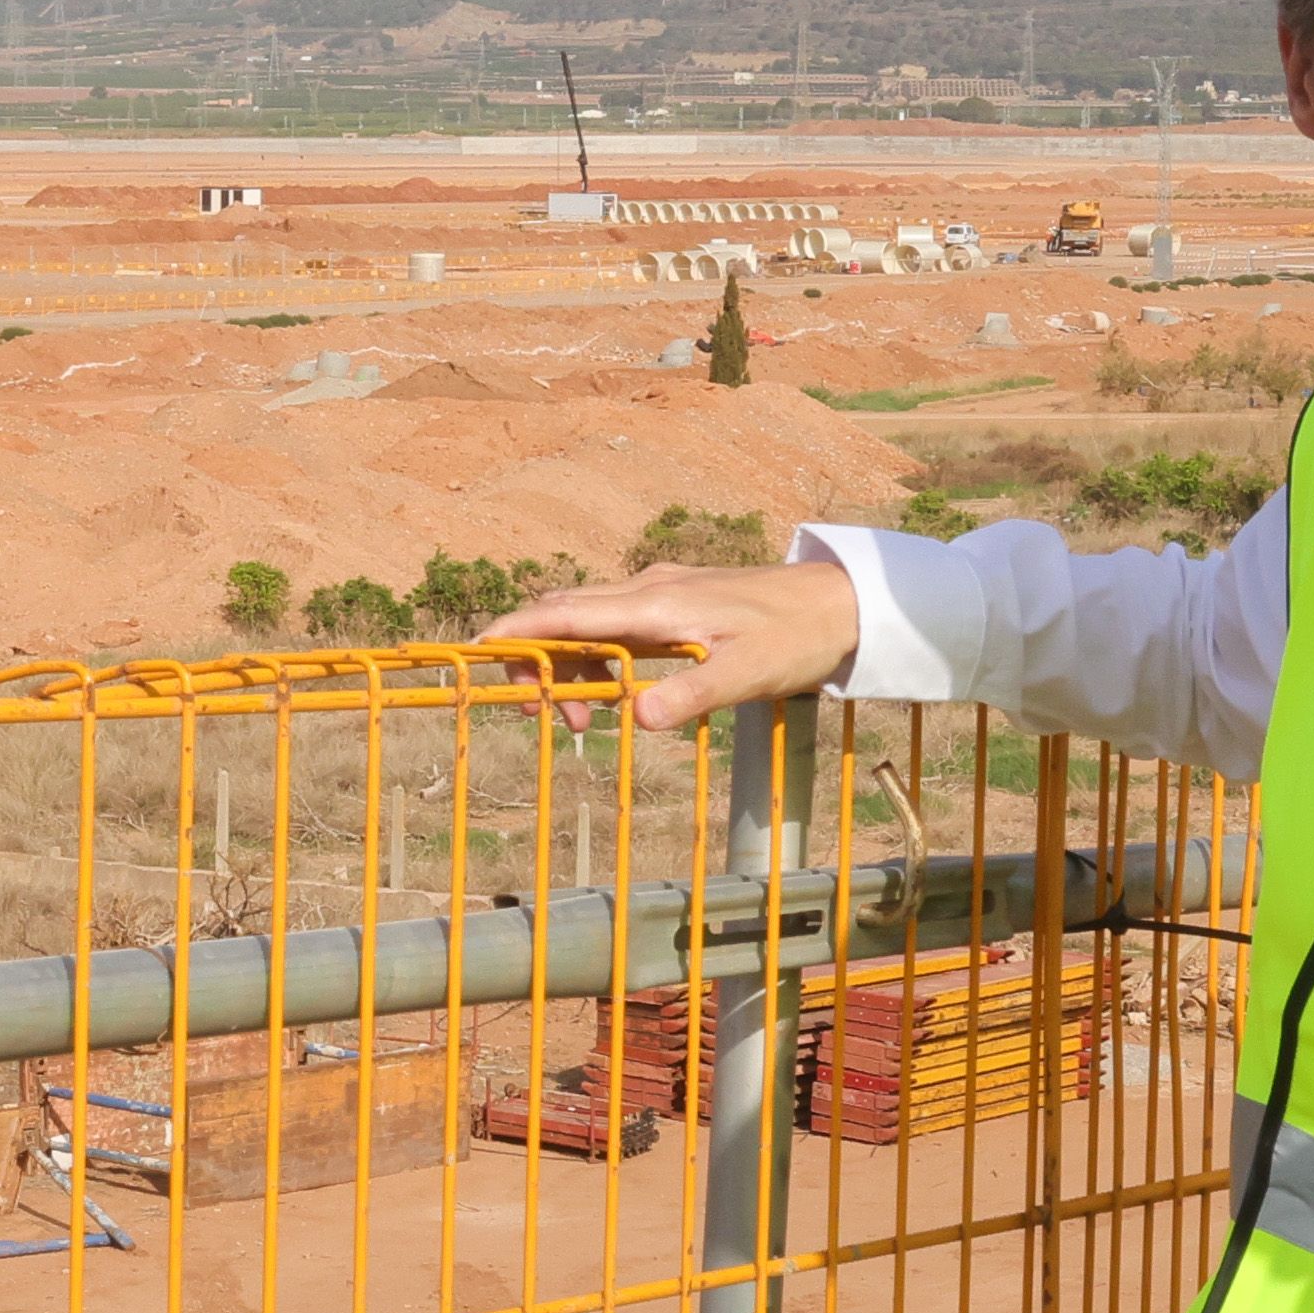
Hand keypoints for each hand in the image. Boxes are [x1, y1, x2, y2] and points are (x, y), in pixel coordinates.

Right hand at [503, 554, 864, 734]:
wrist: (840, 602)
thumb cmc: (796, 636)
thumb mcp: (748, 674)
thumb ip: (691, 696)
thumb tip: (635, 717)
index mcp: (655, 604)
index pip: (564, 612)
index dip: (513, 632)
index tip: (474, 654)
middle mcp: (646, 590)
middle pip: (561, 616)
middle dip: (535, 663)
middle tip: (547, 719)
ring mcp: (657, 594)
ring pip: (585, 624)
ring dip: (569, 671)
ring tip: (587, 722)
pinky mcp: (671, 604)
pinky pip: (612, 628)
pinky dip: (597, 662)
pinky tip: (619, 696)